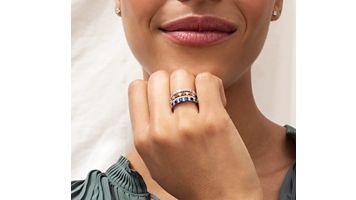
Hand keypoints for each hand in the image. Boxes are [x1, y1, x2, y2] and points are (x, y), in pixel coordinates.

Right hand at [128, 69, 261, 199]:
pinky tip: (219, 101)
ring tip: (205, 102)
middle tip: (189, 100)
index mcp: (143, 140)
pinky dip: (214, 85)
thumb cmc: (192, 181)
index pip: (136, 87)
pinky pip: (208, 79)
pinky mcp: (214, 121)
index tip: (168, 99)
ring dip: (195, 83)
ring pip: (183, 75)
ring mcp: (186, 125)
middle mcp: (160, 131)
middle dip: (174, 83)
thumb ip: (148, 131)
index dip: (154, 88)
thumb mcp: (156, 161)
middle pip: (158, 76)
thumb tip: (149, 97)